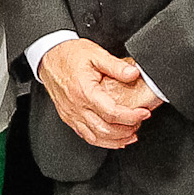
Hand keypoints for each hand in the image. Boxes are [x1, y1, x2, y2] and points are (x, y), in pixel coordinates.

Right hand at [36, 39, 161, 151]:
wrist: (49, 56)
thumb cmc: (69, 55)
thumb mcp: (95, 54)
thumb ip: (116, 65)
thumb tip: (133, 73)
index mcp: (85, 91)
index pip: (112, 113)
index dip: (132, 116)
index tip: (144, 113)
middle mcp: (77, 106)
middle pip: (105, 129)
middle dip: (126, 130)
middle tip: (140, 123)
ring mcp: (71, 114)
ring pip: (95, 137)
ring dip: (115, 140)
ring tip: (130, 135)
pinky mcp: (69, 117)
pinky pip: (86, 135)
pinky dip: (102, 141)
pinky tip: (113, 138)